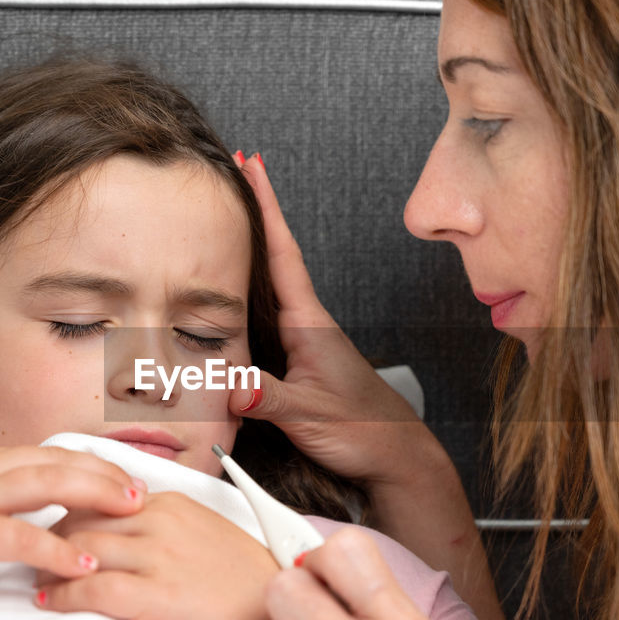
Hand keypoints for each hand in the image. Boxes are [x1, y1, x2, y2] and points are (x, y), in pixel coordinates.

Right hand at [0, 443, 144, 600]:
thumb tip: (14, 513)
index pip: (44, 454)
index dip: (88, 463)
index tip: (122, 475)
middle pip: (56, 460)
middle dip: (105, 472)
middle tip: (145, 489)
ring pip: (47, 485)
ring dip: (96, 495)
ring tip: (135, 511)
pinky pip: (20, 538)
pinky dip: (58, 549)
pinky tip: (88, 563)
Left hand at [34, 491, 279, 619]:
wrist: (275, 613)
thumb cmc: (242, 581)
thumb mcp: (204, 534)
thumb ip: (164, 524)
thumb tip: (125, 526)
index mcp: (171, 503)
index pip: (100, 496)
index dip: (69, 512)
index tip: (51, 528)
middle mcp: (161, 522)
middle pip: (83, 518)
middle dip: (51, 536)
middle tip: (32, 553)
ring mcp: (158, 558)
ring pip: (81, 548)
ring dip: (48, 565)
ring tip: (34, 577)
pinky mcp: (156, 595)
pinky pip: (93, 589)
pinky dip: (62, 594)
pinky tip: (47, 601)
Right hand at [229, 154, 447, 487]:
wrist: (395, 454)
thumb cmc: (363, 430)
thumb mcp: (311, 415)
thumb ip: (270, 399)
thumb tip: (231, 386)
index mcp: (309, 324)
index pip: (283, 253)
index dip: (266, 208)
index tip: (252, 165)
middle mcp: (306, 324)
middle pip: (273, 257)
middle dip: (253, 214)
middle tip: (231, 171)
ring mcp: (303, 341)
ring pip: (268, 287)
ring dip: (248, 252)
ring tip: (223, 219)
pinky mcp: (299, 361)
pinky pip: (265, 318)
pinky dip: (247, 296)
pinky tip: (230, 297)